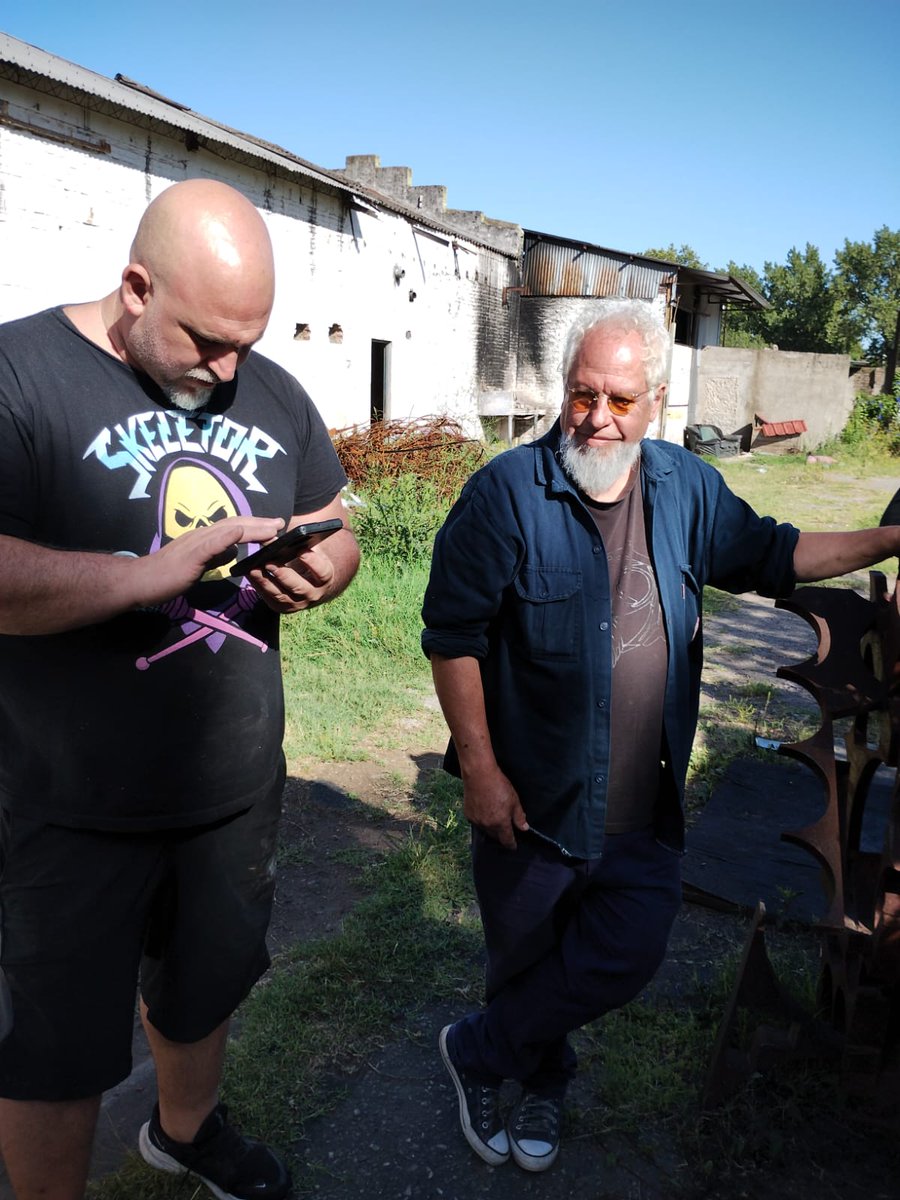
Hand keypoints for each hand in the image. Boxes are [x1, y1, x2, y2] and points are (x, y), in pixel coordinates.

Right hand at [134, 516, 283, 605]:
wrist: (140, 582)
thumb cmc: (166, 576)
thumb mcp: (199, 564)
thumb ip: (215, 556)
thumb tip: (233, 551)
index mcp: (204, 539)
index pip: (234, 527)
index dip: (255, 525)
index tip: (274, 527)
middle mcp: (201, 535)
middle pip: (235, 523)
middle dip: (260, 523)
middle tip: (282, 523)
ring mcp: (195, 543)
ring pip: (228, 530)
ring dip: (252, 527)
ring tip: (272, 527)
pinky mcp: (190, 555)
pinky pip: (210, 544)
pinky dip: (226, 537)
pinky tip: (239, 533)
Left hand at [247, 542, 336, 612]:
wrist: (310, 583)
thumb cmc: (308, 559)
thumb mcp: (308, 549)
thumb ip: (298, 541)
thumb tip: (274, 534)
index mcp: (325, 578)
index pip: (322, 572)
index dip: (313, 562)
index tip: (302, 550)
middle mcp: (314, 594)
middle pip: (299, 587)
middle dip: (283, 574)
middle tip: (269, 561)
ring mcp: (298, 603)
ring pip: (281, 595)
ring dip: (266, 581)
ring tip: (253, 568)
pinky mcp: (283, 608)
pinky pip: (270, 598)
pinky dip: (259, 587)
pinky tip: (250, 574)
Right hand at [462, 763, 528, 849]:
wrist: (479, 775)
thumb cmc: (499, 786)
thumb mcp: (514, 801)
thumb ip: (519, 817)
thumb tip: (524, 828)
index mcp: (500, 823)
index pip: (507, 840)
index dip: (511, 845)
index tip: (513, 846)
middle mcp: (487, 825)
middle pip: (495, 837)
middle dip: (501, 835)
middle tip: (505, 830)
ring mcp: (476, 821)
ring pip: (485, 830)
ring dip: (491, 828)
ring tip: (494, 819)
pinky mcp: (468, 814)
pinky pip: (477, 822)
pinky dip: (482, 821)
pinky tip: (484, 812)